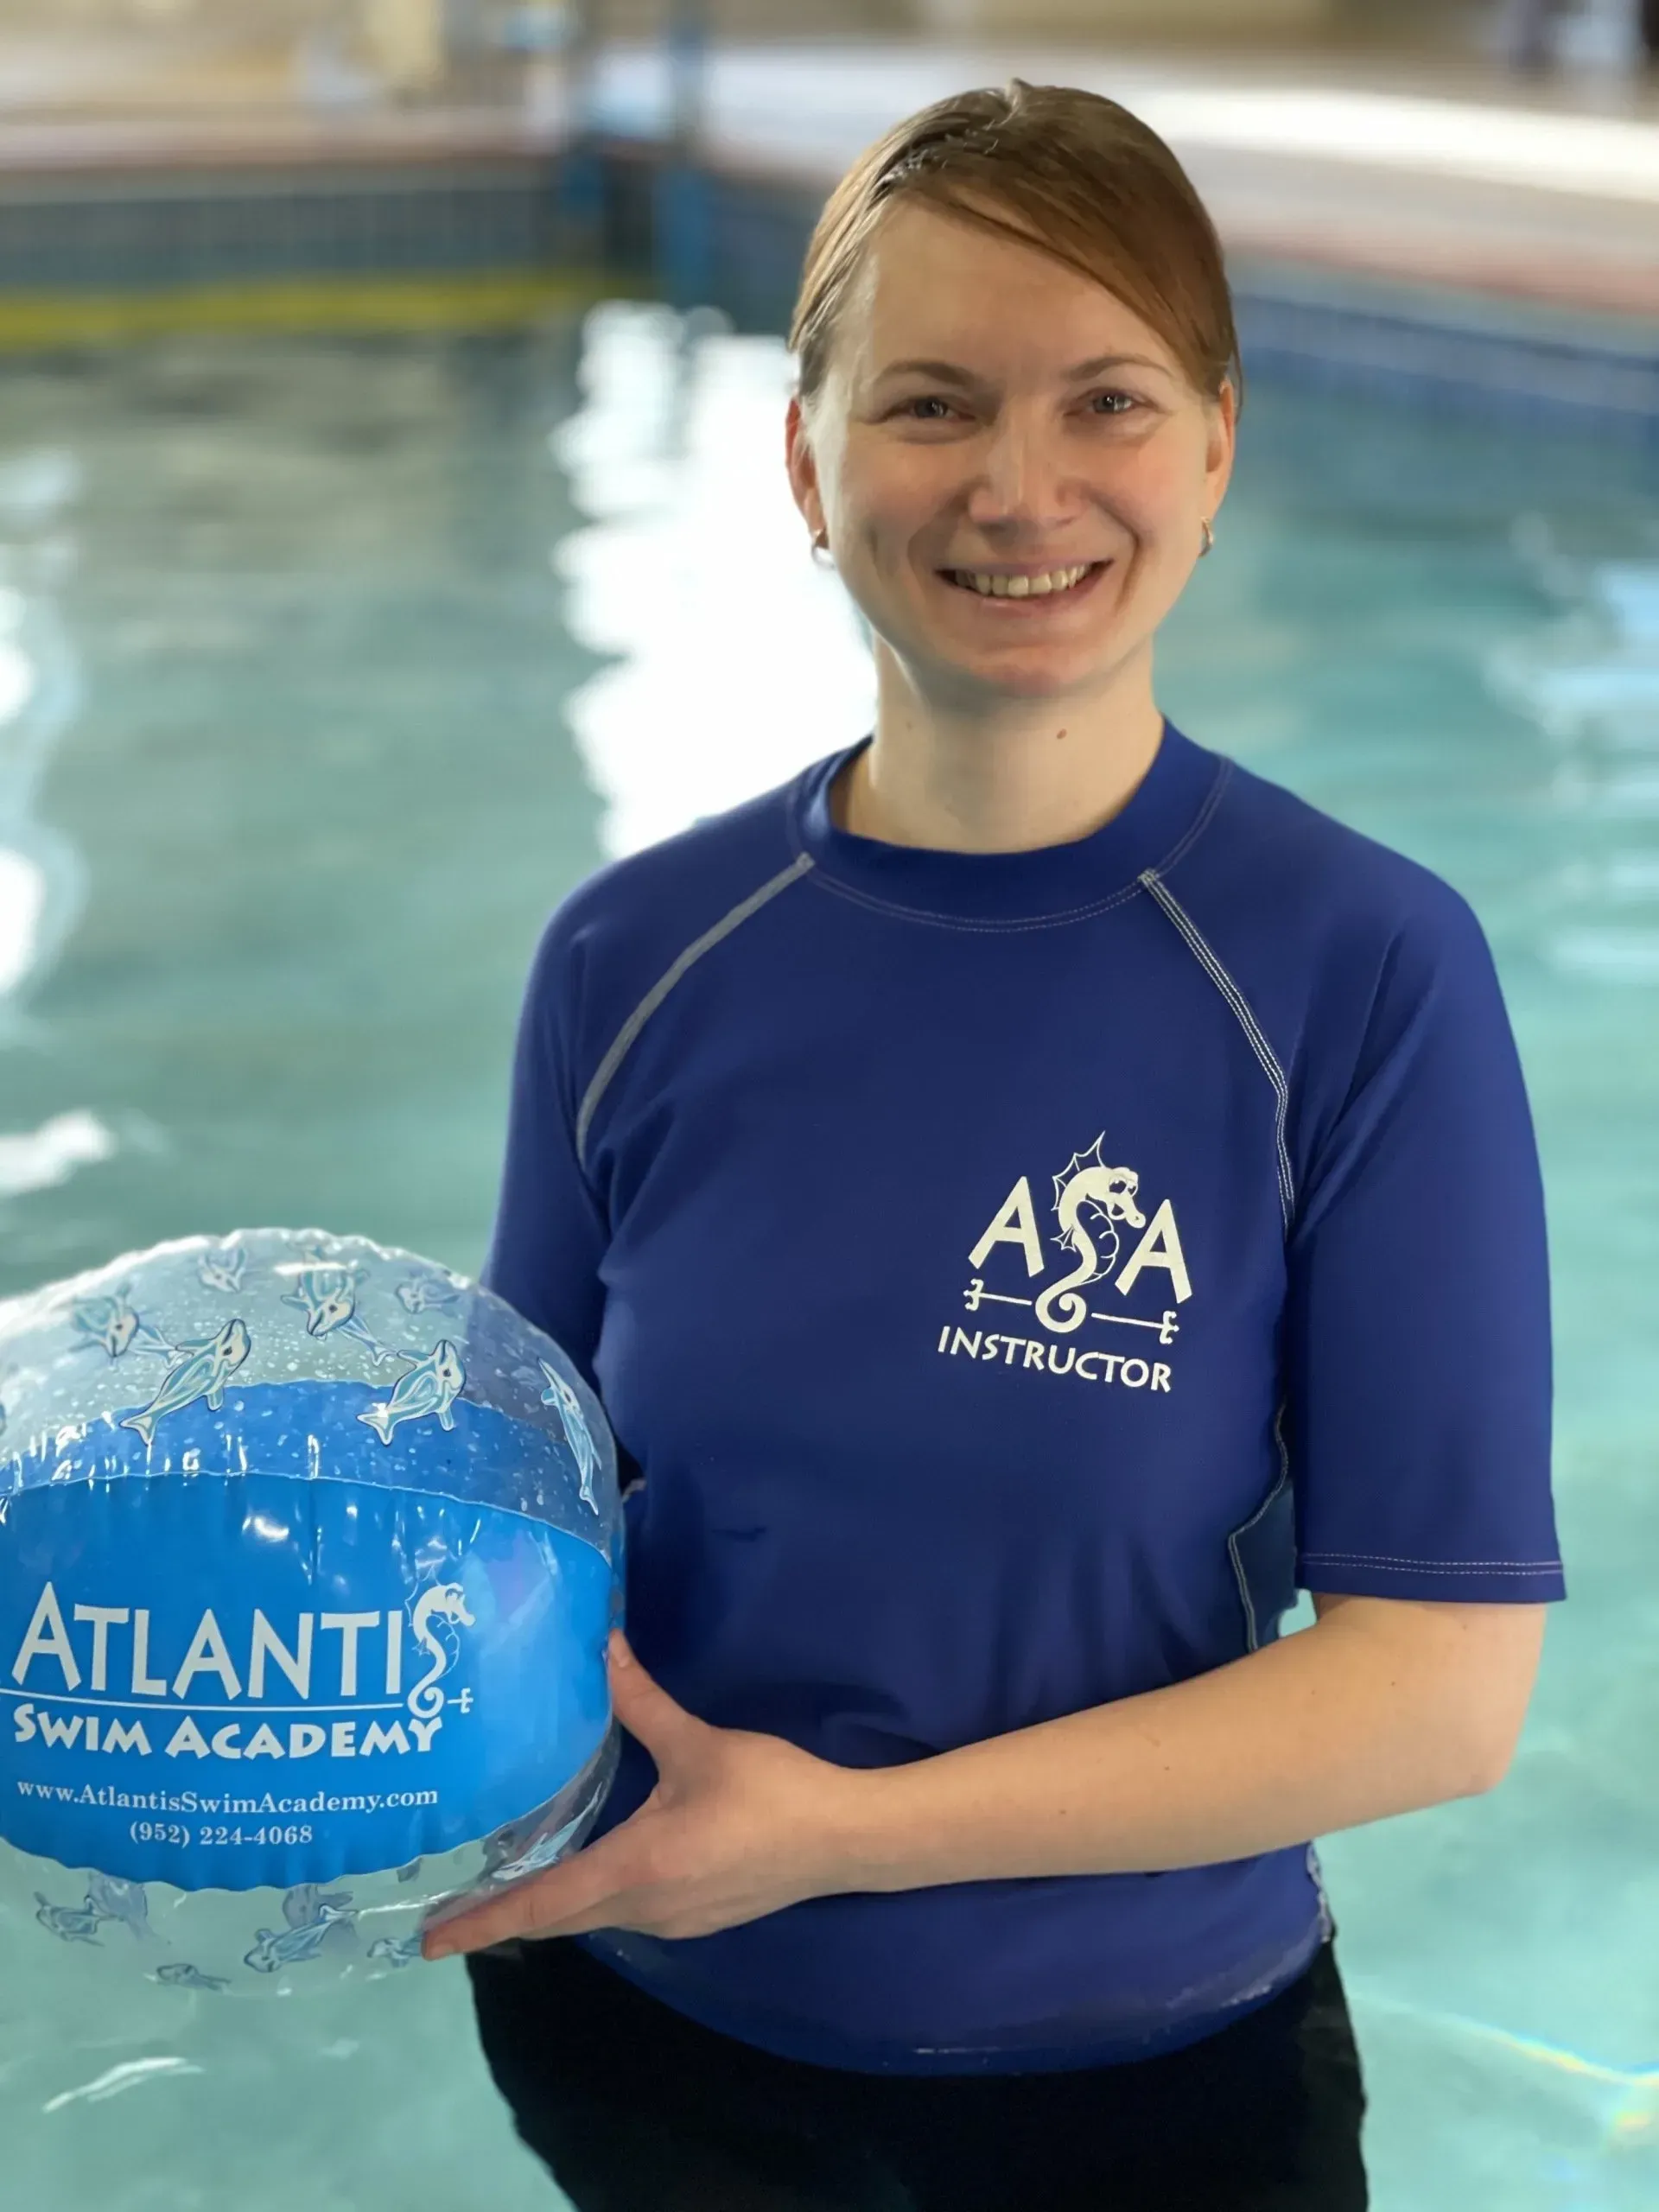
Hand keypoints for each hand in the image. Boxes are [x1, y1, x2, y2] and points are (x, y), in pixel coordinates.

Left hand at [421, 1630, 872, 1958]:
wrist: (844, 1838)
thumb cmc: (770, 1794)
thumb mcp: (700, 1746)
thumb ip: (643, 1704)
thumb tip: (601, 1649)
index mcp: (636, 1868)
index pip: (541, 1904)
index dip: (482, 1920)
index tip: (428, 1939)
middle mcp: (644, 1907)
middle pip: (558, 1921)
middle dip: (503, 1916)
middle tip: (450, 1908)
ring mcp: (672, 1920)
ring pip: (592, 1919)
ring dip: (548, 1908)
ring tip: (505, 1884)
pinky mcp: (696, 1915)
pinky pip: (624, 1913)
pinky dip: (588, 1900)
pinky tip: (585, 1871)